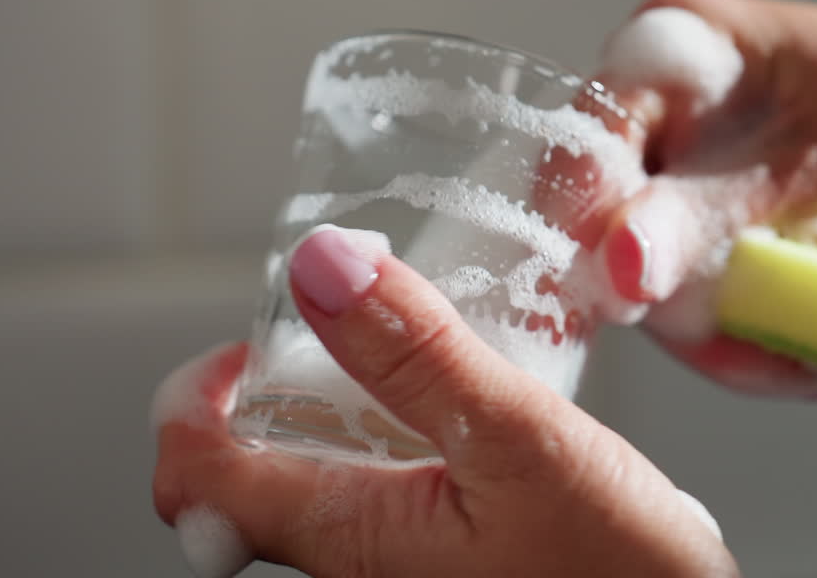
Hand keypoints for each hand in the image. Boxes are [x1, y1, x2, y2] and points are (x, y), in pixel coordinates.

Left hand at [152, 228, 736, 577]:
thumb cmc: (622, 576)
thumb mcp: (522, 440)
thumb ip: (417, 356)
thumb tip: (324, 269)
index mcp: (349, 545)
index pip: (195, 480)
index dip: (193, 401)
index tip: (248, 344)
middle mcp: (354, 573)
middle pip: (235, 490)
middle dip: (258, 403)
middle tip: (320, 342)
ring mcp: (395, 575)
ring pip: (300, 495)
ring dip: (319, 420)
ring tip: (386, 365)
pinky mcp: (436, 569)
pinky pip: (363, 507)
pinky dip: (373, 446)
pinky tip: (438, 416)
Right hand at [546, 0, 816, 398]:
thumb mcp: (813, 159)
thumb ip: (710, 212)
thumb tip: (622, 269)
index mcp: (666, 53)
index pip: (585, 150)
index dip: (596, 232)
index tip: (639, 305)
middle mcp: (655, 112)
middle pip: (610, 228)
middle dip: (680, 305)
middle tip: (756, 355)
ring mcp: (676, 170)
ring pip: (652, 278)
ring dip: (721, 334)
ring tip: (800, 362)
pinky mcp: (704, 220)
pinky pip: (694, 293)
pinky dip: (743, 331)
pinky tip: (798, 351)